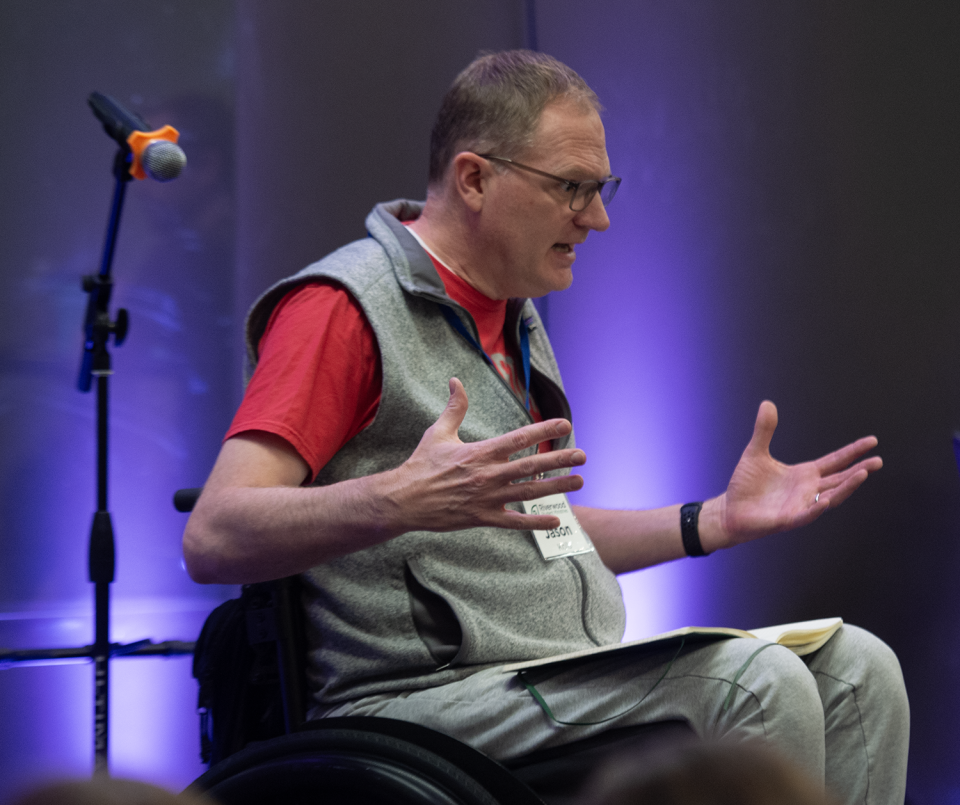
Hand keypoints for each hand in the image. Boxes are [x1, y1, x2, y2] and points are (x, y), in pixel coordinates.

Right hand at [385, 378, 586, 532]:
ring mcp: (488, 498)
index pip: (520, 438)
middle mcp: (489, 474)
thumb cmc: (422, 465)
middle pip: (532, 465)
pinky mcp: (483, 518)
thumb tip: (456, 381)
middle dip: (560, 459)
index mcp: (481, 452)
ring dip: (557, 487)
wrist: (404, 500)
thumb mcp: (438, 432)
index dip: (544, 429)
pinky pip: (515, 521)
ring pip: (530, 492)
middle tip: (583, 455)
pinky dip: (536, 522)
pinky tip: (556, 519)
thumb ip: (454, 408)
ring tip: (579, 481)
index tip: (565, 424)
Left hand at [709, 401, 881, 548]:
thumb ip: (764, 430)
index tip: (872, 442)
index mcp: (804, 474)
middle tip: (877, 461)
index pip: (835, 462)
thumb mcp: (756, 452)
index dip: (853, 452)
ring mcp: (800, 506)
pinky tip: (826, 500)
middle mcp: (808, 490)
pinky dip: (816, 508)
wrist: (729, 510)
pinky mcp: (788, 519)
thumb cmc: (746, 484)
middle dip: (858, 471)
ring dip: (846, 487)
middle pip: (839, 479)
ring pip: (830, 497)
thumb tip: (767, 403)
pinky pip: (806, 514)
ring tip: (862, 474)